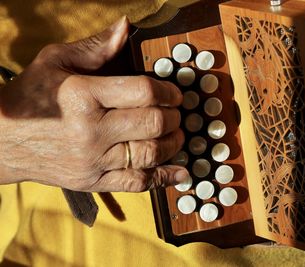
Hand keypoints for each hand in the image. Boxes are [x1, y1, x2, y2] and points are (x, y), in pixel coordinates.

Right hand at [0, 16, 188, 191]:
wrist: (2, 140)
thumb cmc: (30, 97)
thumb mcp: (55, 62)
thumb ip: (96, 47)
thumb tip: (126, 28)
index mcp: (84, 95)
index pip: (144, 91)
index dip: (168, 90)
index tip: (175, 93)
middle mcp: (91, 131)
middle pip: (152, 123)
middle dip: (174, 117)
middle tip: (177, 113)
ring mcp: (93, 160)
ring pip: (150, 154)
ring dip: (173, 143)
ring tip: (176, 135)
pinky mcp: (93, 182)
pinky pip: (137, 183)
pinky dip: (163, 178)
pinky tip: (179, 173)